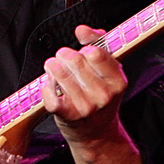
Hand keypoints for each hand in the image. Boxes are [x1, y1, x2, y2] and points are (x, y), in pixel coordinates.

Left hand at [41, 25, 127, 143]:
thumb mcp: (108, 70)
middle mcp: (103, 95)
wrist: (96, 134)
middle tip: (62, 58)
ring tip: (53, 68)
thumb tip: (82, 29)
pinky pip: (49, 93)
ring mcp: (85, 106)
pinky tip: (51, 86)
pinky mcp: (67, 115)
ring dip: (52, 67)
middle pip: (75, 60)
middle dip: (64, 54)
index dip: (85, 49)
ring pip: (59, 73)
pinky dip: (46, 86)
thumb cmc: (100, 96)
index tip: (82, 52)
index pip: (96, 53)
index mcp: (117, 81)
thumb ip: (98, 42)